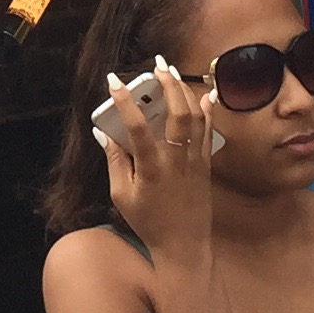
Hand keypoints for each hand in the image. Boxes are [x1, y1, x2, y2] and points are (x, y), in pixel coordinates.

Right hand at [102, 59, 218, 273]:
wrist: (185, 246)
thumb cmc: (149, 223)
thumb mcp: (121, 195)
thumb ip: (115, 161)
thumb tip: (105, 133)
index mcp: (151, 169)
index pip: (136, 127)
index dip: (124, 101)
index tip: (114, 81)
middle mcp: (176, 161)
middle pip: (176, 114)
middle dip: (167, 85)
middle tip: (157, 66)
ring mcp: (195, 161)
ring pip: (196, 118)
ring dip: (185, 91)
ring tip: (173, 74)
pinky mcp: (206, 165)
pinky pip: (208, 131)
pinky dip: (206, 110)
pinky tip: (203, 94)